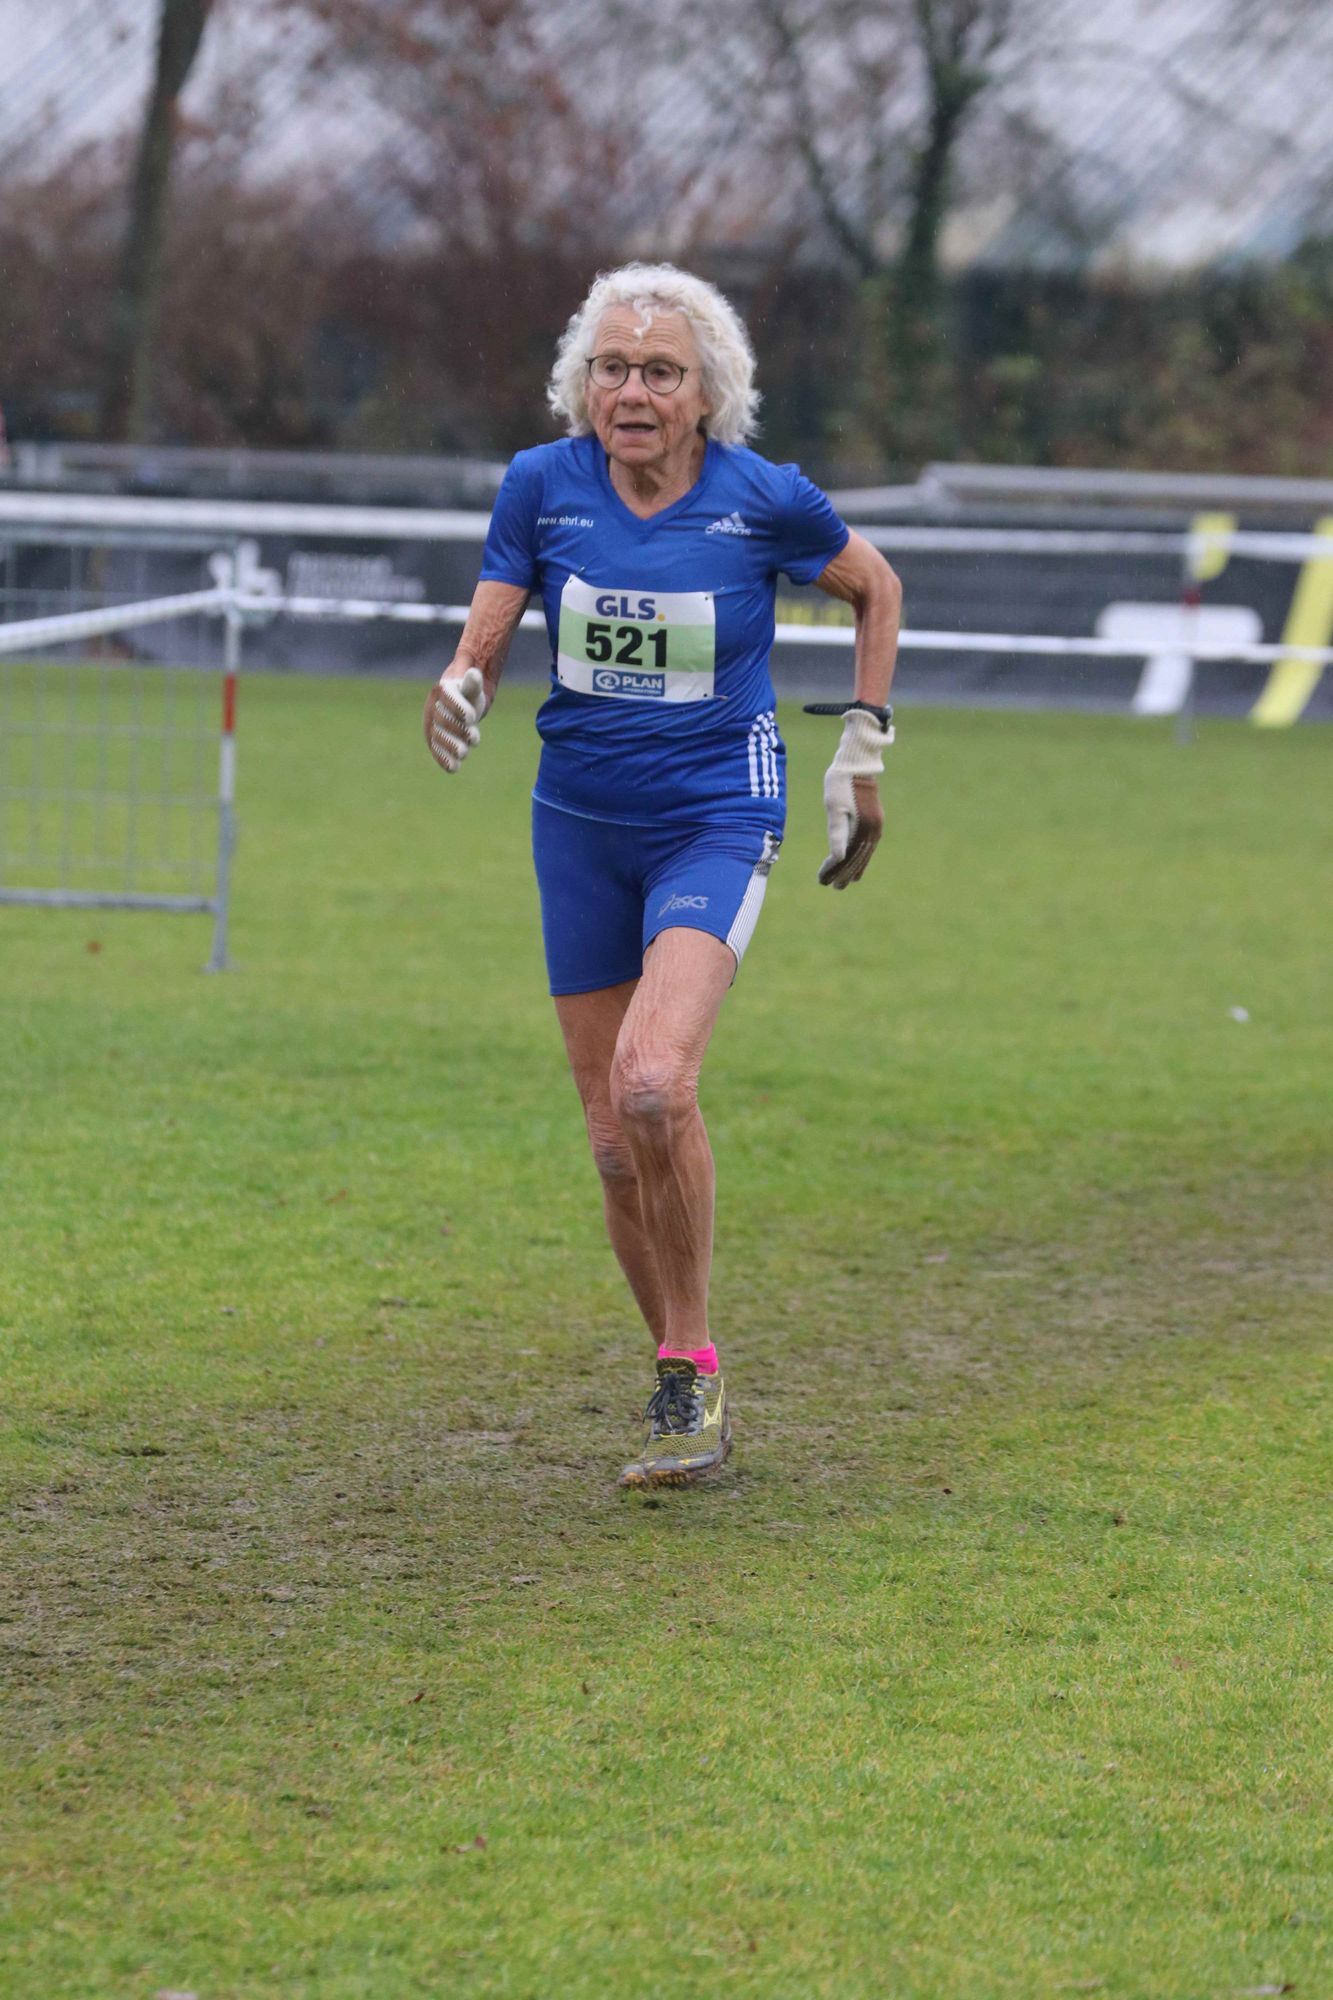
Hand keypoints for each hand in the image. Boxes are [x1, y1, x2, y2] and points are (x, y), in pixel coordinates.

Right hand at [424, 665, 487, 772]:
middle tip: (475, 739)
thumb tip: (475, 673)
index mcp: (442, 690)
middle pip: (443, 720)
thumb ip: (473, 682)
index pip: (448, 698)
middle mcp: (434, 708)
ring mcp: (432, 725)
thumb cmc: (469, 692)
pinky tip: (454, 768)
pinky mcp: (434, 740)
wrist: (462, 704)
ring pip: (439, 737)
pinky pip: (436, 749)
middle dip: (458, 730)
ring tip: (464, 752)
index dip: (458, 708)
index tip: (471, 718)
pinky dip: (444, 759)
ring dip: (451, 746)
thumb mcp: (473, 687)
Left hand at [818, 708, 891, 888]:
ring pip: (863, 854)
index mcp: (863, 827)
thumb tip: (838, 856)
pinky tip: (855, 860)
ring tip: (844, 881)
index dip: (833, 870)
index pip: (846, 856)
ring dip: (853, 868)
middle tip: (831, 887)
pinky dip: (860, 857)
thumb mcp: (834, 806)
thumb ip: (837, 832)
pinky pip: (867, 846)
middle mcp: (873, 829)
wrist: (857, 761)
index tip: (821, 880)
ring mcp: (876, 825)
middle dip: (843, 873)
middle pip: (857, 858)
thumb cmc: (841, 782)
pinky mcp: (874, 820)